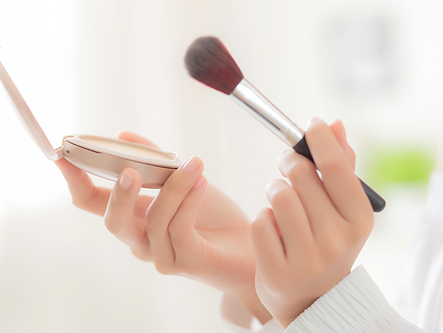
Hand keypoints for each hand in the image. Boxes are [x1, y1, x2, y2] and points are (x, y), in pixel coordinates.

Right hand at [55, 132, 270, 322]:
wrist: (248, 245)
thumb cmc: (212, 214)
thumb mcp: (180, 178)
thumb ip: (153, 159)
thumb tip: (123, 136)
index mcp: (132, 215)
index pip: (92, 201)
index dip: (74, 178)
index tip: (64, 152)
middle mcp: (140, 238)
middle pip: (111, 221)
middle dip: (117, 193)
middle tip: (129, 170)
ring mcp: (160, 253)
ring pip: (154, 219)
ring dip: (174, 186)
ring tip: (194, 165)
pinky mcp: (185, 261)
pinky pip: (179, 227)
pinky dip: (188, 199)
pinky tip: (201, 182)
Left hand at [250, 118, 373, 327]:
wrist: (313, 298)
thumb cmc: (327, 241)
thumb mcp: (343, 210)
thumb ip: (341, 166)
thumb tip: (335, 124)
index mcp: (359, 220)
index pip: (335, 167)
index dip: (319, 139)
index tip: (311, 125)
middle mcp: (338, 240)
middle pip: (300, 175)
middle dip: (288, 162)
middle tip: (286, 165)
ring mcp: (308, 260)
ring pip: (277, 195)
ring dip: (273, 189)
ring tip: (279, 199)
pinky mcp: (278, 272)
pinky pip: (259, 222)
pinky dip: (262, 218)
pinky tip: (273, 229)